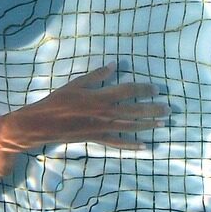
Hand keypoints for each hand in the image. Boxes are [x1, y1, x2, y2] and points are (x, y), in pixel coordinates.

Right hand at [0, 63, 168, 149]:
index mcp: (99, 97)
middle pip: (134, 111)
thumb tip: (114, 65)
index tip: (157, 88)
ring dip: (148, 125)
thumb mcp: (76, 84)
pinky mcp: (97, 139)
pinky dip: (132, 145)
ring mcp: (101, 128)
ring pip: (130, 127)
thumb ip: (96, 76)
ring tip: (163, 123)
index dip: (143, 89)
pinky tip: (144, 146)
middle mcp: (104, 113)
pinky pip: (118, 143)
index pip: (127, 91)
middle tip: (169, 108)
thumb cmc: (57, 101)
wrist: (42, 124)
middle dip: (152, 109)